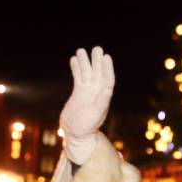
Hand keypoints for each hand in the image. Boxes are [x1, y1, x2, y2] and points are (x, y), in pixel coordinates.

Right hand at [60, 47, 114, 163]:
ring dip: (85, 62)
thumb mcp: (96, 114)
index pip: (107, 79)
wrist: (75, 132)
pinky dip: (76, 69)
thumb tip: (107, 89)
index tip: (106, 57)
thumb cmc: (87, 126)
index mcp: (104, 97)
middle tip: (96, 48)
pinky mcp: (79, 92)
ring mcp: (88, 91)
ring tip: (81, 50)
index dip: (107, 68)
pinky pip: (78, 77)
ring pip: (87, 73)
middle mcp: (97, 92)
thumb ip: (102, 101)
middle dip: (97, 61)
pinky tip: (73, 59)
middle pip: (98, 73)